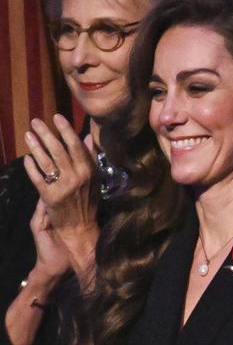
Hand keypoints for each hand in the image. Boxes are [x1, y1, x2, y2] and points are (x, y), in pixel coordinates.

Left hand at [23, 115, 99, 276]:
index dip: (65, 130)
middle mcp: (76, 177)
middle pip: (58, 150)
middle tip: (36, 121)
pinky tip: (26, 158)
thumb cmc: (88, 201)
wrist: (80, 228)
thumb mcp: (95, 178)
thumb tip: (87, 137)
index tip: (57, 117)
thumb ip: (90, 157)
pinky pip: (38, 178)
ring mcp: (63, 187)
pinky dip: (31, 168)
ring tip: (28, 134)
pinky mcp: (50, 197)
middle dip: (46, 134)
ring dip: (36, 146)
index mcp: (89, 171)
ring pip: (46, 162)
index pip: (76, 146)